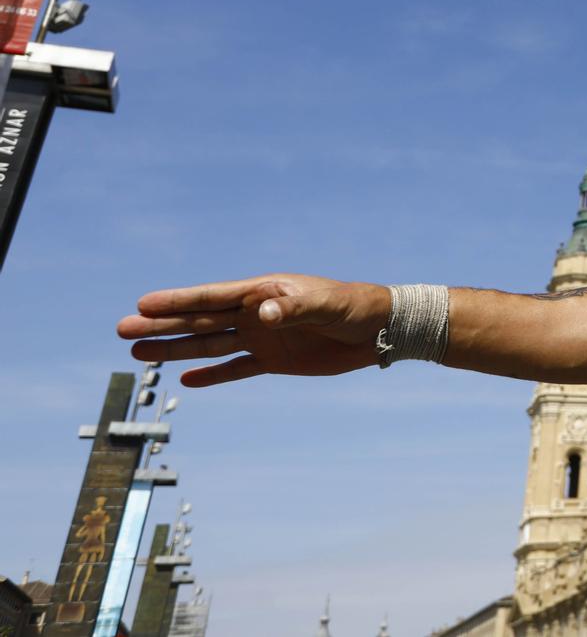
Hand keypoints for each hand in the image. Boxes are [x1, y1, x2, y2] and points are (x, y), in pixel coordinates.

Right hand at [117, 273, 391, 386]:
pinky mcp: (275, 360)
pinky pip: (236, 368)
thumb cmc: (354, 307)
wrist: (381, 329)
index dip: (177, 301)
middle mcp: (257, 313)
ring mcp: (263, 337)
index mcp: (264, 292)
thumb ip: (292, 308)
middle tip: (122, 329)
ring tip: (139, 352)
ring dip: (176, 349)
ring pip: (210, 345)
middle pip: (200, 321)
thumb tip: (261, 314)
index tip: (142, 303)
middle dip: (162, 325)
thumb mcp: (325, 305)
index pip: (212, 297)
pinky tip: (186, 379)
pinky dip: (213, 375)